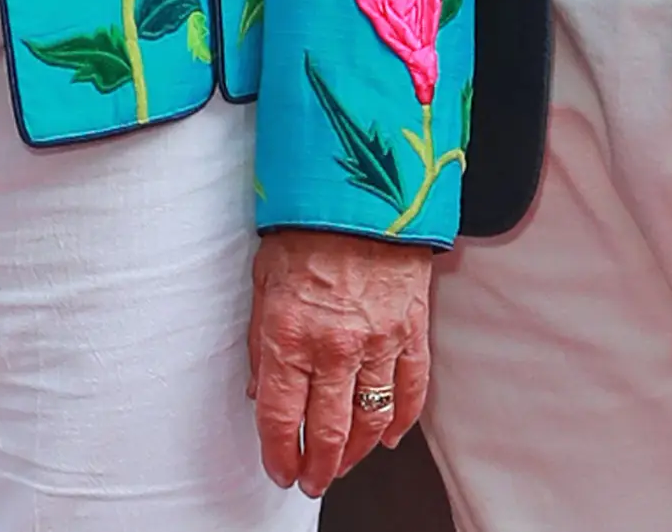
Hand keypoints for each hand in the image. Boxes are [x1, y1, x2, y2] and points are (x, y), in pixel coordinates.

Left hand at [249, 228, 435, 494]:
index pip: (281, 419)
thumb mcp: (262, 281)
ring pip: (371, 422)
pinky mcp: (411, 331)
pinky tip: (391, 437)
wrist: (363, 190)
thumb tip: (259, 389)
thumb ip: (260, 343)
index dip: (279, 455)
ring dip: (356, 454)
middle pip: (328, 432)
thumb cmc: (307, 227)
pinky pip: (411, 391)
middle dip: (317, 467)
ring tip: (344, 466)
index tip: (279, 470)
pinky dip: (402, 421)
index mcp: (289, 335)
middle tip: (312, 481)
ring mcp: (378, 343)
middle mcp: (334, 347)